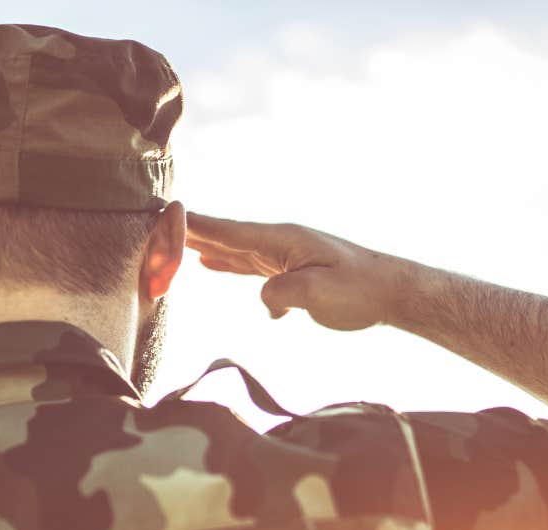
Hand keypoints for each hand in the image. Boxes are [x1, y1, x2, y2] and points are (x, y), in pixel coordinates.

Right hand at [185, 211, 403, 330]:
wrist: (393, 292)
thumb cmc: (360, 290)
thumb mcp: (318, 294)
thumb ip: (282, 293)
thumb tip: (263, 298)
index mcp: (282, 240)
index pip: (229, 232)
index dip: (196, 226)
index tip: (165, 214)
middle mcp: (280, 243)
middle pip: (226, 237)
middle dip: (190, 233)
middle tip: (155, 225)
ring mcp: (286, 255)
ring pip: (235, 250)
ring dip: (204, 246)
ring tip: (174, 241)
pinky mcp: (293, 271)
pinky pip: (251, 265)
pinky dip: (228, 264)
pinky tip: (213, 266)